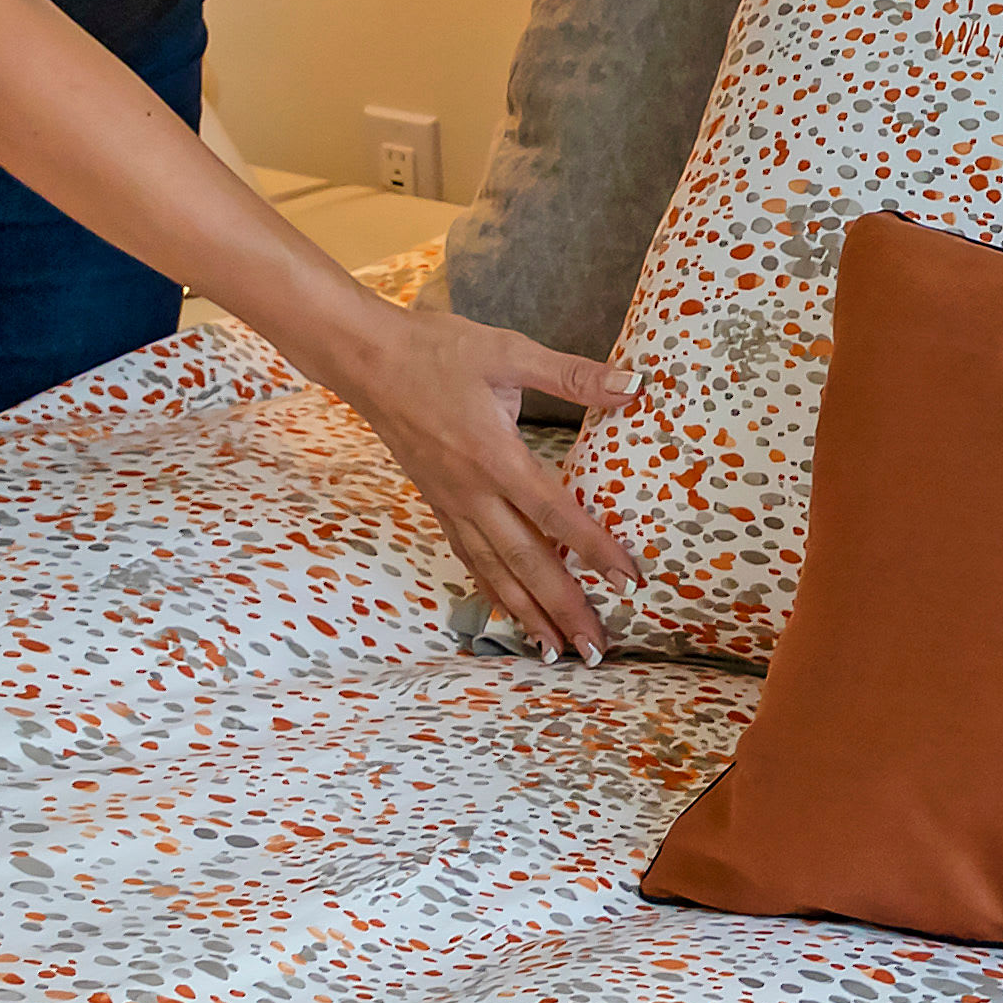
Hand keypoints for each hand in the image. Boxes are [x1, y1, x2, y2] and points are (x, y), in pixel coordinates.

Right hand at [309, 297, 648, 655]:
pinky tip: (509, 612)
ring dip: (527, 613)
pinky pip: (468, 558)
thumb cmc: (438, 351)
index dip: (594, 549)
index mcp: (495, 457)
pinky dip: (491, 591)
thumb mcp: (509, 352)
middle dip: (563, 607)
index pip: (555, 515)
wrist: (368, 359)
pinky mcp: (437, 504)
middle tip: (596, 648)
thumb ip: (572, 375)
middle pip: (525, 561)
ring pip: (493, 570)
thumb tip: (635, 384)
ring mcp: (451, 503)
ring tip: (556, 650)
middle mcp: (472, 492)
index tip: (628, 581)